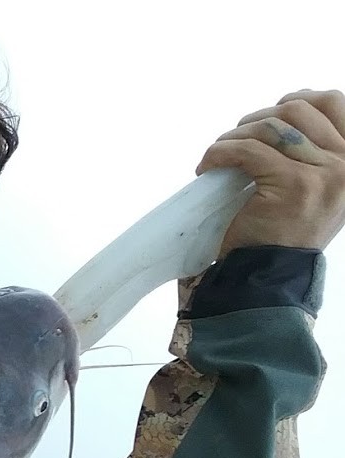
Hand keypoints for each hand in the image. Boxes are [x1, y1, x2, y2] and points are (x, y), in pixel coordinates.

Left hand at [197, 89, 344, 256]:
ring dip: (235, 135)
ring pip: (270, 127)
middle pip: (297, 111)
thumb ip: (313, 150)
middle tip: (236, 140)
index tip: (271, 113)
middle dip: (257, 119)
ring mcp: (324, 173)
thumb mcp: (317, 184)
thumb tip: (282, 113)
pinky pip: (247, 151)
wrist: (273, 274)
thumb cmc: (287, 230)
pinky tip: (208, 167)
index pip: (334, 102)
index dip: (298, 99)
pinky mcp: (292, 184)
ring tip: (221, 154)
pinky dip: (220, 153)